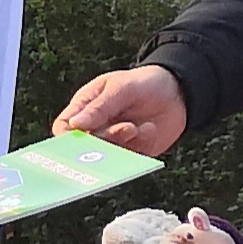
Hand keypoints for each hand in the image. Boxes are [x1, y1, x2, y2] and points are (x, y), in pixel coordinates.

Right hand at [54, 63, 189, 155]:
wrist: (177, 92)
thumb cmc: (143, 83)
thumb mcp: (121, 88)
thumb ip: (100, 107)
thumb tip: (74, 125)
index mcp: (85, 108)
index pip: (64, 128)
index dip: (66, 138)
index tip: (79, 139)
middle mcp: (96, 129)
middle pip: (84, 147)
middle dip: (103, 141)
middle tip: (125, 128)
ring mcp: (114, 144)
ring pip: (107, 157)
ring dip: (123, 144)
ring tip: (137, 128)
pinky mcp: (133, 154)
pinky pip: (129, 160)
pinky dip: (140, 146)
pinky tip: (149, 129)